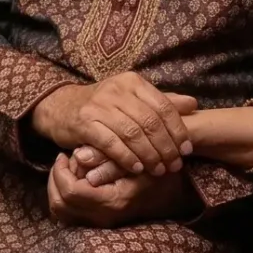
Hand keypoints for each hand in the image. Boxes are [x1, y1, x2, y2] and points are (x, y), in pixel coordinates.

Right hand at [30, 73, 196, 176]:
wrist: (60, 107)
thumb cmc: (102, 105)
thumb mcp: (131, 98)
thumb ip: (160, 101)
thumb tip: (193, 104)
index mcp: (131, 82)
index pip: (162, 106)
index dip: (177, 129)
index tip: (186, 149)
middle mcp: (115, 90)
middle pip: (150, 122)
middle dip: (165, 146)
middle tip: (174, 164)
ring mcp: (98, 106)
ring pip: (132, 134)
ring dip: (149, 155)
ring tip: (158, 170)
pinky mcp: (84, 124)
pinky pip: (111, 144)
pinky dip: (126, 158)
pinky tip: (136, 168)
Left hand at [45, 152, 196, 227]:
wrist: (178, 194)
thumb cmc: (160, 171)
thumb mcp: (138, 160)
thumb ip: (108, 159)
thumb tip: (78, 156)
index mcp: (112, 202)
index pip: (71, 191)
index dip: (61, 172)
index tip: (64, 154)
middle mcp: (104, 217)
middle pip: (60, 204)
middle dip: (56, 179)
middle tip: (62, 160)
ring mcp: (101, 223)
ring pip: (61, 212)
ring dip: (57, 188)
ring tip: (67, 169)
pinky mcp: (99, 222)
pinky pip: (69, 215)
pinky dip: (64, 197)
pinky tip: (74, 179)